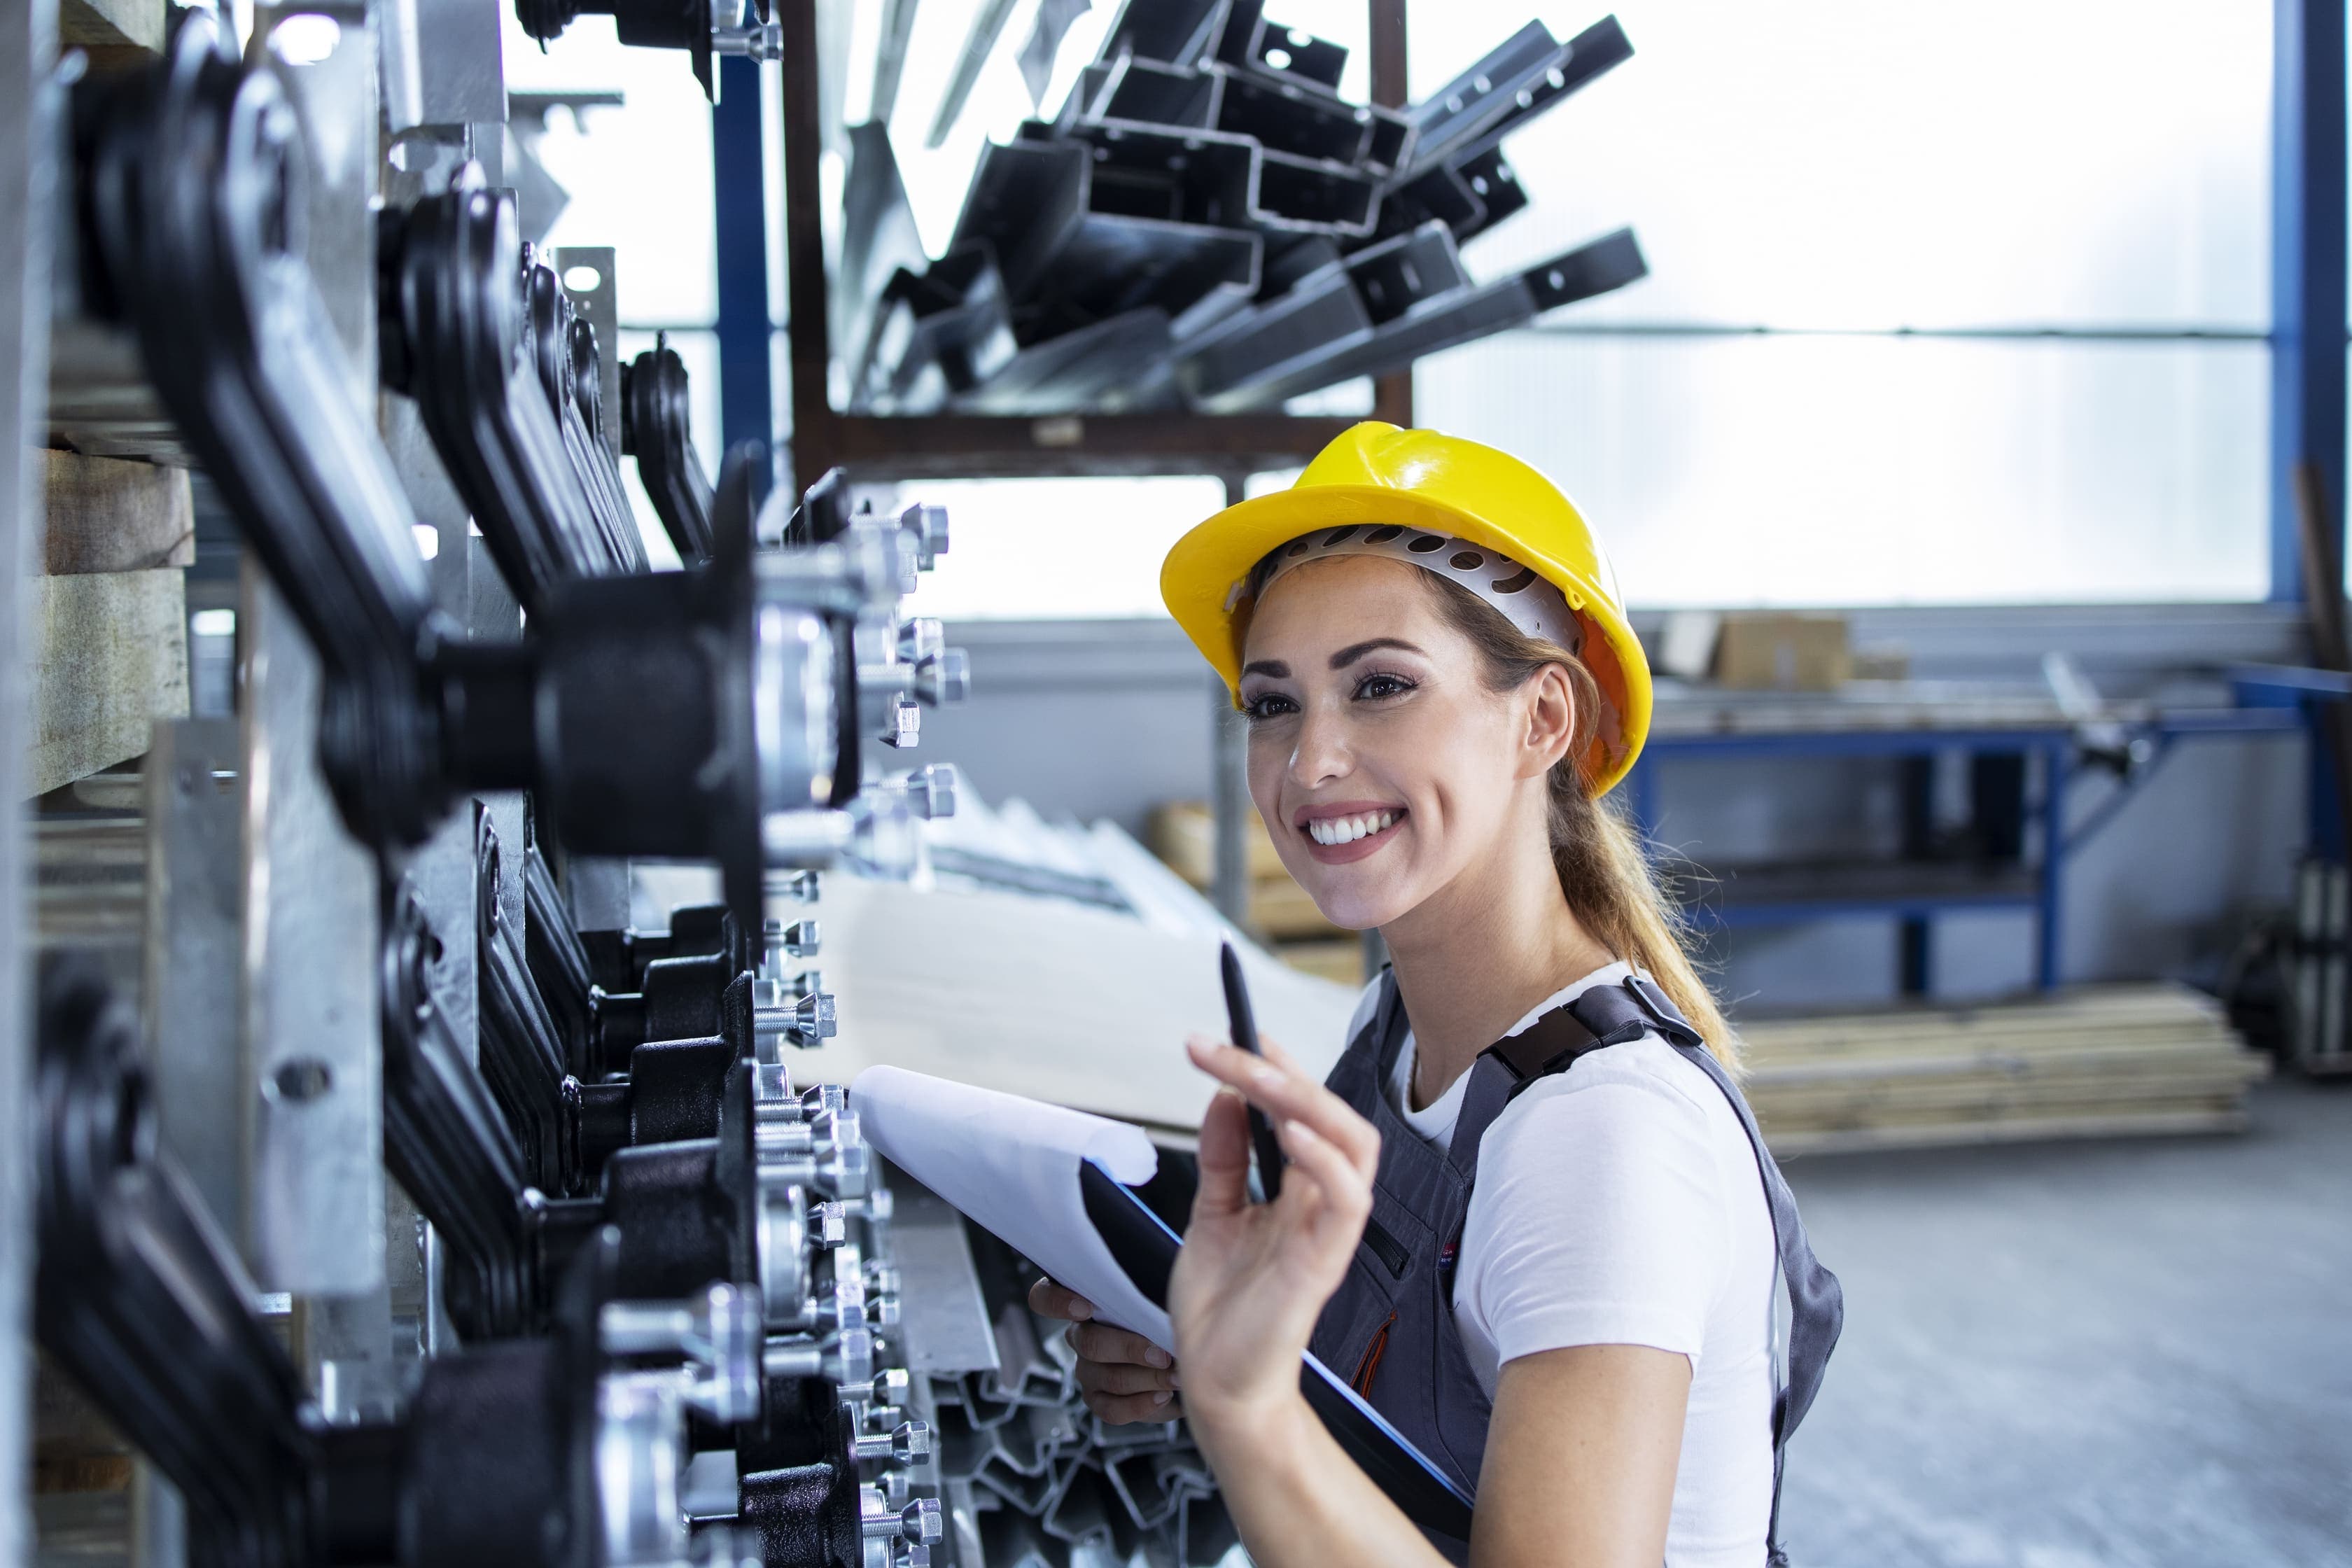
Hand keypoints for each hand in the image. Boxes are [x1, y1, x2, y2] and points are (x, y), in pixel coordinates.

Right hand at [1028, 1276, 1181, 1423]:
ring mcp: (1087, 1371)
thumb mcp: (1158, 1297)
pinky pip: (1112, 1409)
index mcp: (1085, 1301)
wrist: (1184, 1358)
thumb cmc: (1166, 1317)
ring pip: (1109, 1378)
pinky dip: (1142, 1404)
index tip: (1087, 1308)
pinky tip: (1164, 1395)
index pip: (1046, 1298)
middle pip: (1090, 1343)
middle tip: (1163, 1354)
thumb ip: (1152, 1292)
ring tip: (1176, 1375)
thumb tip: (1169, 1292)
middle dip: (1131, 1349)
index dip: (1058, 1302)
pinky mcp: (1099, 1401)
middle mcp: (1080, 1336)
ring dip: (1149, 1378)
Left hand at [1167, 1033, 1379, 1438]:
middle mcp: (1318, 1207)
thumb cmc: (1219, 1312)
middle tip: (1225, 1048)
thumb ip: (1222, 1159)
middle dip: (1283, 1073)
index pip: (1307, 1113)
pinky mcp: (1322, 1264)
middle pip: (1334, 1118)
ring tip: (1257, 1075)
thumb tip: (1224, 1097)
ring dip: (1307, 1101)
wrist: (1213, 1383)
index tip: (1236, 1036)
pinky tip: (1287, 1133)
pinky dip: (1323, 1159)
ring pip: (1353, 1147)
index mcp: (1296, 1193)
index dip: (1280, 1069)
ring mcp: (1326, 1233)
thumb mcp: (1208, 1216)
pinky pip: (1345, 1200)